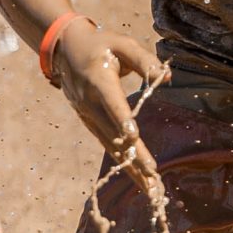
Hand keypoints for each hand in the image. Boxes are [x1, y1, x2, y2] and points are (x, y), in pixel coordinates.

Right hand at [51, 19, 168, 179]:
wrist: (65, 49)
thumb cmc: (100, 44)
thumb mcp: (122, 44)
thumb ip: (144, 60)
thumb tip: (167, 78)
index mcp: (98, 80)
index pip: (111, 102)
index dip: (122, 119)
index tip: (133, 137)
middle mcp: (89, 102)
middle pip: (114, 133)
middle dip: (134, 157)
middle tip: (153, 178)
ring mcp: (87, 115)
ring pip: (110, 146)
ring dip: (130, 168)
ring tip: (150, 189)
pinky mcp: (89, 122)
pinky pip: (107, 145)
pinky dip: (122, 163)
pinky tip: (137, 179)